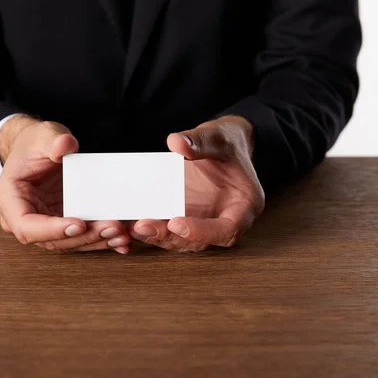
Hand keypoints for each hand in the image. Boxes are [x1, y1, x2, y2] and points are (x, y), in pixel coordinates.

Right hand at [0, 115, 130, 253]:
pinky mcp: (63, 226)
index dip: (51, 230)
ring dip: (97, 241)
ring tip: (122, 234)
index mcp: (10, 200)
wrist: (39, 150)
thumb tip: (65, 145)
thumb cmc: (34, 144)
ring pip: (70, 243)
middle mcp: (25, 219)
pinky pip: (81, 238)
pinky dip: (102, 240)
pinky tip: (122, 241)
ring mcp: (45, 226)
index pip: (26, 226)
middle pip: (53, 240)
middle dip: (84, 236)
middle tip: (112, 227)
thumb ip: (51, 141)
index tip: (78, 224)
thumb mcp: (42, 136)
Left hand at [129, 116, 264, 252]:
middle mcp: (225, 219)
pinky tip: (132, 225)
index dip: (202, 232)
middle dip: (170, 237)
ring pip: (182, 240)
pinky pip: (171, 231)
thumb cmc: (228, 142)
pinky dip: (154, 230)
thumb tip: (177, 143)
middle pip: (200, 241)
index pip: (228, 230)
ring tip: (134, 228)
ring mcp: (205, 222)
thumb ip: (200, 141)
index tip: (176, 223)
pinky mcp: (188, 219)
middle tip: (144, 227)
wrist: (222, 144)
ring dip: (158, 237)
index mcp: (244, 205)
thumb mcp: (218, 136)